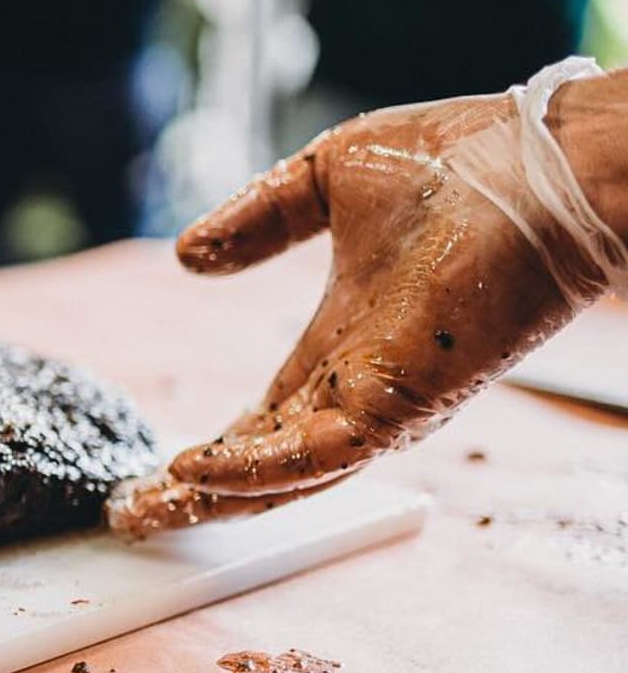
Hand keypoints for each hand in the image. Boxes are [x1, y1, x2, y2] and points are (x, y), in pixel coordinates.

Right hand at [110, 86, 610, 533]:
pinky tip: (198, 472)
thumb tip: (189, 254)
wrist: (540, 163)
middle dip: (196, 495)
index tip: (151, 466)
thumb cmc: (460, 160)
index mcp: (347, 341)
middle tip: (132, 512)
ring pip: (285, 478)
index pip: (267, 417)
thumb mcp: (324, 181)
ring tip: (148, 508)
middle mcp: (361, 385)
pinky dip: (254, 471)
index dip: (211, 447)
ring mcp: (381, 401)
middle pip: (265, 466)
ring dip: (212, 499)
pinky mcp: (398, 402)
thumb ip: (258, 220)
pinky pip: (316, 455)